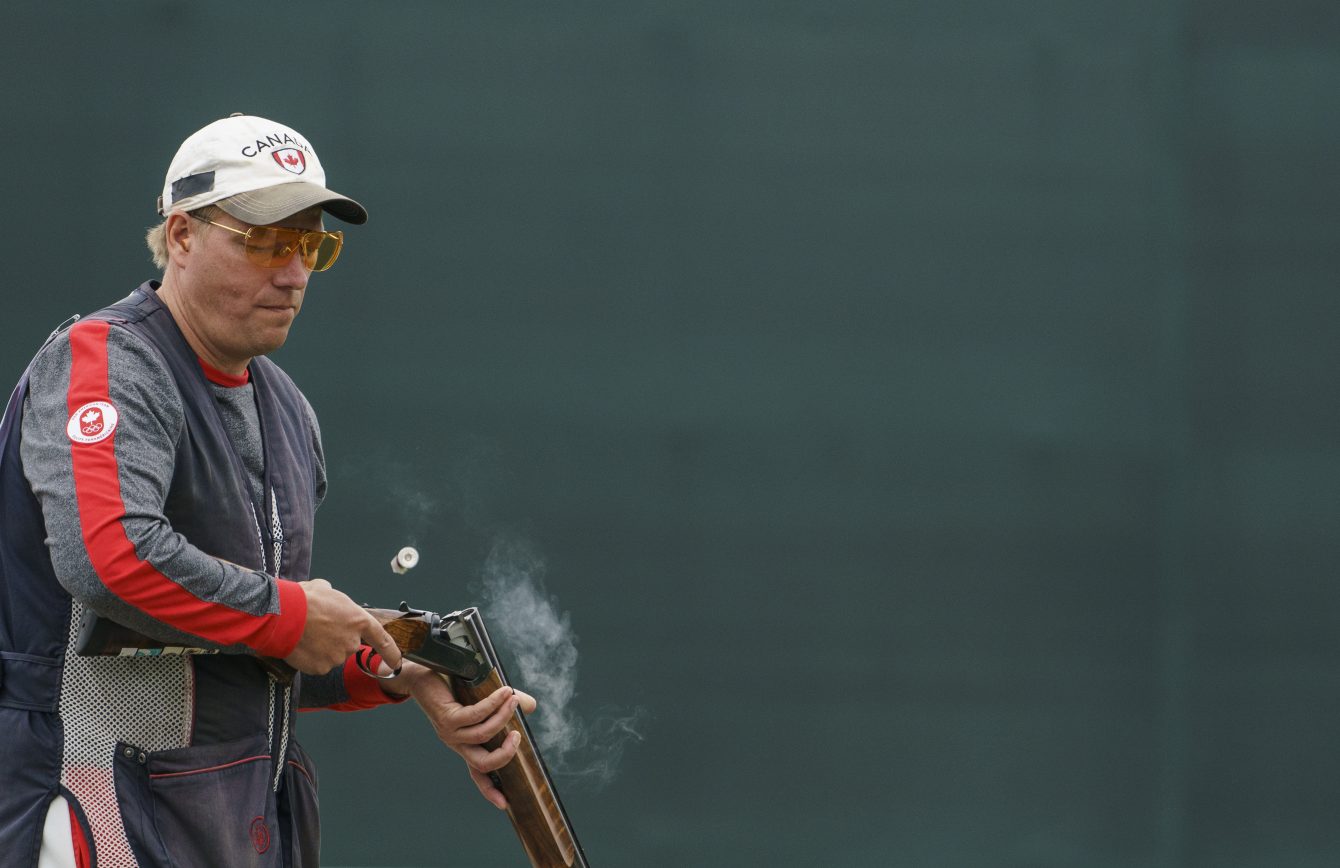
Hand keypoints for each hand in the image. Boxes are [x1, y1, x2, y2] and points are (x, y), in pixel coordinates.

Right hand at [282, 579, 402, 675]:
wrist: (284, 615)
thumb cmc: (304, 599)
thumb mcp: (325, 589)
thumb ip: (335, 599)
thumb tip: (329, 595)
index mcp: (358, 620)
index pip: (382, 639)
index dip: (391, 652)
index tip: (397, 661)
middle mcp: (352, 641)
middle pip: (349, 645)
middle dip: (336, 639)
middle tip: (318, 628)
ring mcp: (337, 657)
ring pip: (332, 655)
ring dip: (322, 648)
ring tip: (306, 634)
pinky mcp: (321, 668)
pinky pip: (318, 665)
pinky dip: (311, 658)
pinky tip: (301, 646)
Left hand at [385, 662, 537, 809]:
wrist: (421, 672)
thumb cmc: (453, 686)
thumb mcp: (484, 699)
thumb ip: (506, 704)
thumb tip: (530, 707)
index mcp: (464, 744)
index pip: (477, 773)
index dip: (490, 790)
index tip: (504, 804)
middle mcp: (457, 743)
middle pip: (482, 764)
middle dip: (505, 754)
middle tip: (518, 735)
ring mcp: (450, 732)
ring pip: (484, 734)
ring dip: (504, 716)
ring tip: (513, 699)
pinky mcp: (447, 717)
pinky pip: (476, 715)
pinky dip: (494, 704)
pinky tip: (504, 692)